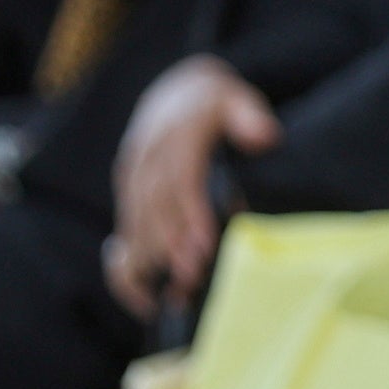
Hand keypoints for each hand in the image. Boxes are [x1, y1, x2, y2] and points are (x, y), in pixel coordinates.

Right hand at [103, 57, 274, 316]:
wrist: (175, 90)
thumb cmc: (218, 104)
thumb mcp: (237, 97)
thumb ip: (249, 115)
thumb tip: (264, 134)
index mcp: (178, 131)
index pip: (182, 176)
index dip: (191, 212)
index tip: (205, 246)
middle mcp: (148, 153)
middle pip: (156, 204)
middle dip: (170, 245)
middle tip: (190, 281)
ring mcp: (133, 173)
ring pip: (136, 219)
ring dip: (150, 260)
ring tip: (168, 298)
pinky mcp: (127, 191)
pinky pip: (124, 227)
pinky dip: (131, 262)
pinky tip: (144, 298)